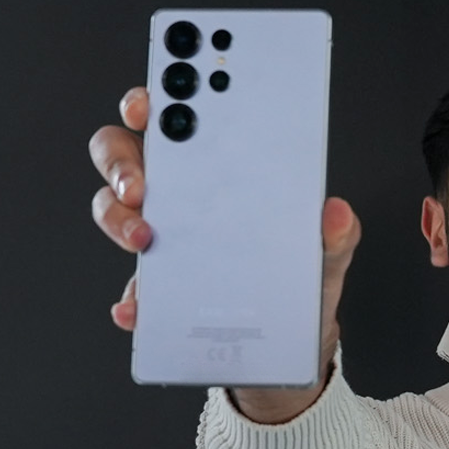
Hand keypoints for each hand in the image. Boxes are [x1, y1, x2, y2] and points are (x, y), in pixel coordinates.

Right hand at [90, 86, 361, 423]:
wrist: (288, 345)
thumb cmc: (299, 278)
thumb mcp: (326, 253)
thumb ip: (335, 234)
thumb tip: (336, 213)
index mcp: (216, 168)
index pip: (173, 119)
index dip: (152, 103)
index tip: (151, 107)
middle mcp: (177, 195)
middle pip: (121, 153)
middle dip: (121, 160)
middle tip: (141, 183)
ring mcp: (158, 239)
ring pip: (112, 210)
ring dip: (118, 220)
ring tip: (144, 240)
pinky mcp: (153, 290)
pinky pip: (130, 288)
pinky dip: (132, 297)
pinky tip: (140, 307)